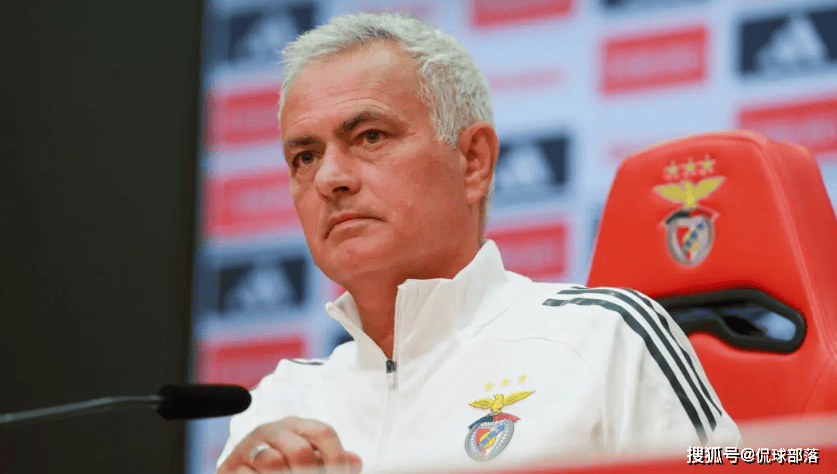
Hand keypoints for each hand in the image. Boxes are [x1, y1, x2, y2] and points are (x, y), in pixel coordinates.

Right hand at [216, 417, 361, 473]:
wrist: (242, 471)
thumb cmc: (283, 465)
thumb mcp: (308, 460)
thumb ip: (330, 461)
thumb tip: (356, 462)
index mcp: (297, 426)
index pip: (323, 433)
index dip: (336, 458)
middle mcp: (272, 430)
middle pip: (300, 450)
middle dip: (310, 473)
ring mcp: (249, 446)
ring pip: (272, 461)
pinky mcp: (229, 465)